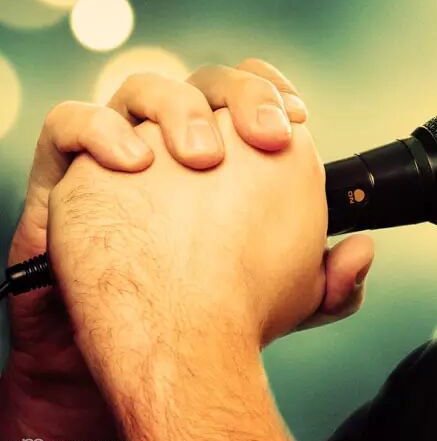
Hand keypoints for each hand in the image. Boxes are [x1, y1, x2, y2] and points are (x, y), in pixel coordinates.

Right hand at [44, 110, 338, 440]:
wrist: (142, 356)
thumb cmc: (215, 319)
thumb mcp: (289, 306)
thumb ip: (333, 284)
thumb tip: (362, 250)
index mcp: (233, 156)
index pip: (253, 94)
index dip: (275, 94)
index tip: (299, 118)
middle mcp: (180, 145)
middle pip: (210, 83)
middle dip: (245, 95)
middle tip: (271, 136)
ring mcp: (125, 152)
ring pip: (145, 89)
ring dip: (181, 110)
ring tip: (204, 157)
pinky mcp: (70, 174)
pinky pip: (70, 126)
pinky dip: (100, 131)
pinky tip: (134, 162)